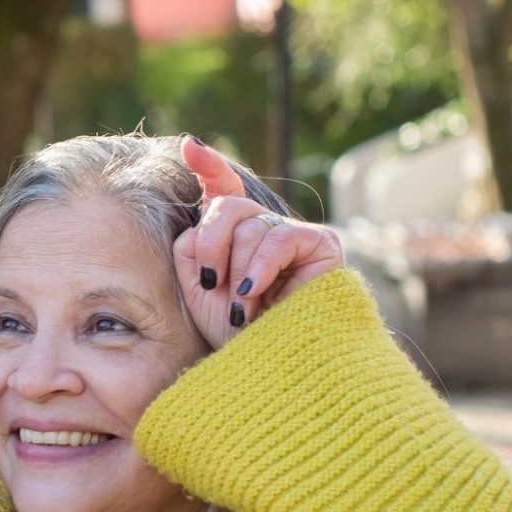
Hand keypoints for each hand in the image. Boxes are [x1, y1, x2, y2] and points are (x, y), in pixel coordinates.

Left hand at [172, 136, 344, 347]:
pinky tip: (254, 292)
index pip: (224, 190)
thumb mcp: (198, 285)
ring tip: (242, 307)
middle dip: (210, 243)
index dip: (210, 167)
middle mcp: (265, 230)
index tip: (189, 146)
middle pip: (227, 205)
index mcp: (235, 237)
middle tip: (212, 283)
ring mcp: (295, 234)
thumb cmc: (234, 333)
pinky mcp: (322, 244)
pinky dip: (260, 266)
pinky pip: (279, 237)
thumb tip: (206, 202)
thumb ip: (193, 243)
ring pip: (250, 224)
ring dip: (237, 270)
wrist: (270, 364)